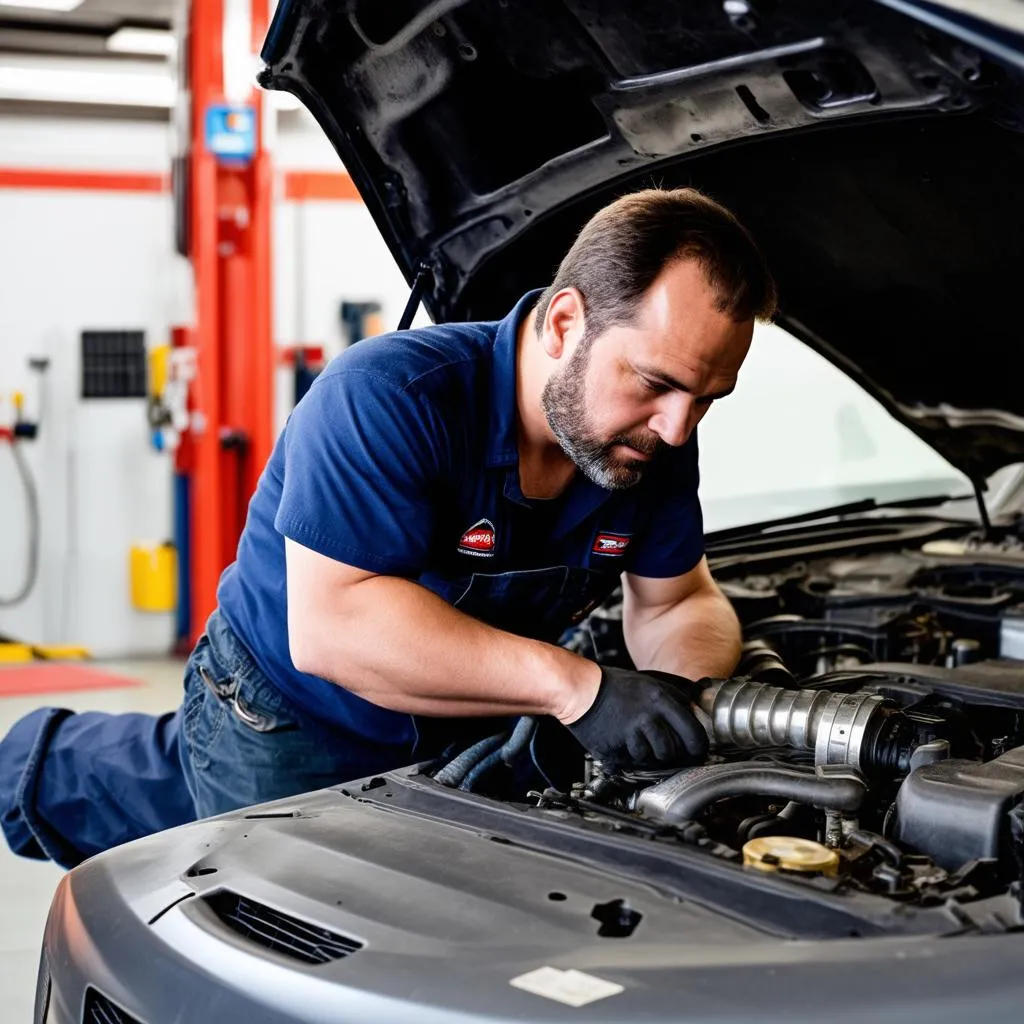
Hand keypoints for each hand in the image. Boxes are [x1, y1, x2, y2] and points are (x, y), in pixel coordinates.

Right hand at [563, 666, 708, 768]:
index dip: (699, 746)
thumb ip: (678, 693)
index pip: (694, 733)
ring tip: (643, 741)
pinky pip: (636, 759)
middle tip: (669, 749)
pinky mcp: (619, 744)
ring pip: (657, 757)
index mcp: (662, 698)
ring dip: (652, 754)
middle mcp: (650, 715)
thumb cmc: (617, 686)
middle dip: (674, 752)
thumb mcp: (652, 681)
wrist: (584, 691)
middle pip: (677, 750)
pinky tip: (627, 742)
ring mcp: (634, 730)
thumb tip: (701, 704)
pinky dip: (634, 755)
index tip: (697, 750)